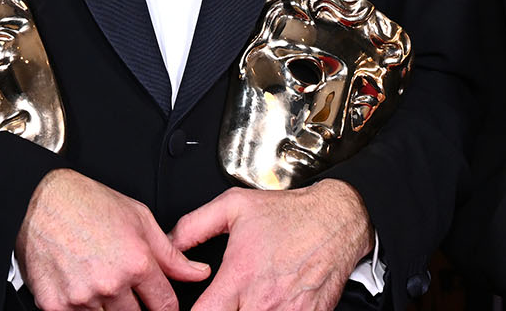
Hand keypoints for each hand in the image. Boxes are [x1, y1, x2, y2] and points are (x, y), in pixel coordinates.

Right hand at [16, 169, 210, 310]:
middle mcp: (111, 284)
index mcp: (136, 263)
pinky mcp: (56, 306)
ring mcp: (82, 298)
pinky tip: (80, 287)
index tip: (161, 305)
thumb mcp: (140, 219)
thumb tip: (197, 272)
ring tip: (99, 281)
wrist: (40, 202)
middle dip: (136, 306)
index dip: (166, 307)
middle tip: (123, 286)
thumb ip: (171, 254)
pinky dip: (82, 308)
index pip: (165, 306)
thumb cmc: (88, 204)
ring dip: (108, 308)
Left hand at [170, 178, 373, 310]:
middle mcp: (262, 301)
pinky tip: (269, 306)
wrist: (337, 219)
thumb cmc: (289, 215)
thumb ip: (193, 226)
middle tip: (222, 305)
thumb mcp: (234, 206)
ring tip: (245, 304)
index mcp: (239, 277)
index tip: (192, 309)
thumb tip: (168, 245)